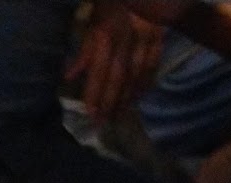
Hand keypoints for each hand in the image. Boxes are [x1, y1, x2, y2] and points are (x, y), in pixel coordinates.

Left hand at [66, 0, 165, 123]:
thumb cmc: (110, 2)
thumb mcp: (93, 21)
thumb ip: (85, 49)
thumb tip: (69, 76)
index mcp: (106, 34)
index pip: (99, 72)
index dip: (96, 94)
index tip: (92, 114)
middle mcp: (126, 38)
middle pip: (119, 77)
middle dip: (111, 102)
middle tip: (105, 122)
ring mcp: (146, 36)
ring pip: (137, 73)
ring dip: (128, 97)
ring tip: (120, 114)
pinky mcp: (160, 34)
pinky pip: (154, 63)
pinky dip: (147, 81)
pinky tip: (140, 96)